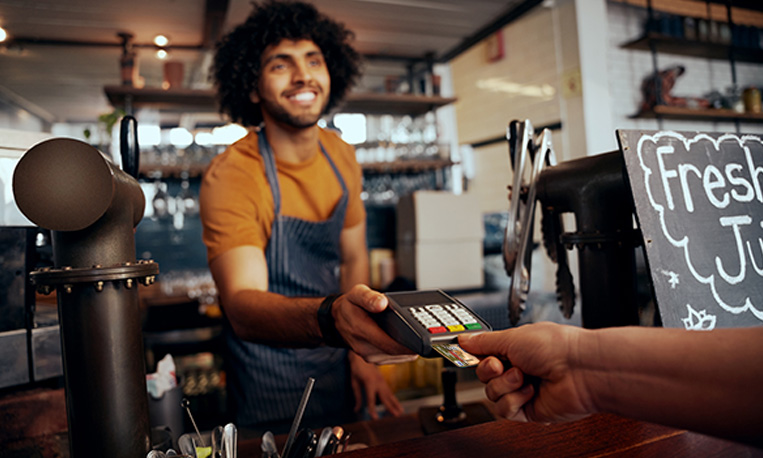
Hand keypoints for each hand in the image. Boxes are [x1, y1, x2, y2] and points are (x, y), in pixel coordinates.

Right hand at [332, 285, 416, 363]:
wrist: (336, 320)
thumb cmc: (349, 306)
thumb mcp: (356, 294)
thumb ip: (369, 297)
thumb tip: (382, 302)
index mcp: (362, 331)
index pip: (391, 344)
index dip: (409, 344)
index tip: (423, 339)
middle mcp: (365, 348)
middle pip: (397, 352)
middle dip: (412, 344)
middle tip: (425, 334)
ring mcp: (369, 356)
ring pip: (397, 357)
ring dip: (408, 348)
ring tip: (415, 335)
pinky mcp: (374, 359)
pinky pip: (394, 358)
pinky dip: (402, 351)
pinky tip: (406, 341)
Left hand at [348, 351, 403, 419]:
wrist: (361, 355)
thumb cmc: (356, 369)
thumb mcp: (354, 383)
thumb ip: (357, 397)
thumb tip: (356, 410)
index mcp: (369, 383)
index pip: (371, 399)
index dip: (372, 409)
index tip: (375, 418)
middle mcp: (378, 382)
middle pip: (385, 397)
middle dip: (391, 407)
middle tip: (397, 416)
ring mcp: (382, 381)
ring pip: (390, 395)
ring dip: (396, 404)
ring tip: (401, 412)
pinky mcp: (383, 381)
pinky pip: (389, 391)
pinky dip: (394, 399)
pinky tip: (397, 405)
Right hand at [458, 322, 595, 422]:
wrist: (580, 370)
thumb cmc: (556, 347)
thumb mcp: (512, 337)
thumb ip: (484, 341)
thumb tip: (464, 339)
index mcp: (515, 348)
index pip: (483, 355)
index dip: (474, 356)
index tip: (464, 354)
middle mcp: (518, 369)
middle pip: (484, 376)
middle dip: (490, 370)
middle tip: (502, 364)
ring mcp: (523, 390)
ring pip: (492, 394)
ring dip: (505, 384)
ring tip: (524, 376)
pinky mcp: (528, 410)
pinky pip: (504, 410)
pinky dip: (514, 399)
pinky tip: (530, 390)